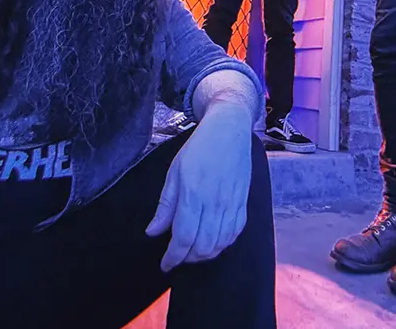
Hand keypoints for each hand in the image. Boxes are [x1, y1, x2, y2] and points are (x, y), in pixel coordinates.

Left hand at [145, 105, 252, 270]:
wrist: (229, 131)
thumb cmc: (199, 148)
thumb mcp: (174, 173)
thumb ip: (165, 205)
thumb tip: (152, 232)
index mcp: (193, 194)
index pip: (183, 237)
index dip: (173, 257)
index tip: (165, 264)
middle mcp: (215, 203)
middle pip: (203, 246)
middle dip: (188, 259)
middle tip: (177, 257)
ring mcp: (232, 204)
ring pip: (220, 244)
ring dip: (205, 255)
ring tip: (193, 252)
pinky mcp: (243, 203)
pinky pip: (235, 234)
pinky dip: (223, 245)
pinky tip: (213, 243)